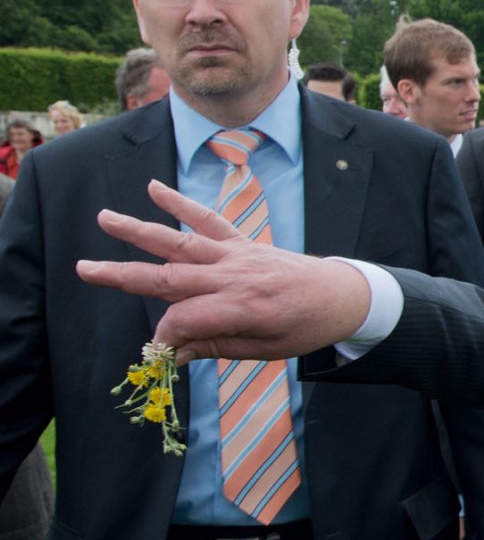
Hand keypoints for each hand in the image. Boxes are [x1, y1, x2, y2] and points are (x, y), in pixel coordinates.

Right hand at [77, 180, 371, 363]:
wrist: (343, 296)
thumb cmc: (304, 328)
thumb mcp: (265, 351)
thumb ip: (217, 346)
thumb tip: (173, 351)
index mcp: (242, 310)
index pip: (184, 320)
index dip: (165, 336)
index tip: (158, 349)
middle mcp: (234, 277)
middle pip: (170, 277)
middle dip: (124, 275)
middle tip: (84, 269)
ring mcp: (237, 255)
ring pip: (180, 241)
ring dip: (140, 229)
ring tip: (104, 217)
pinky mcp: (243, 241)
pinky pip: (209, 220)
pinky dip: (182, 202)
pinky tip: (154, 187)